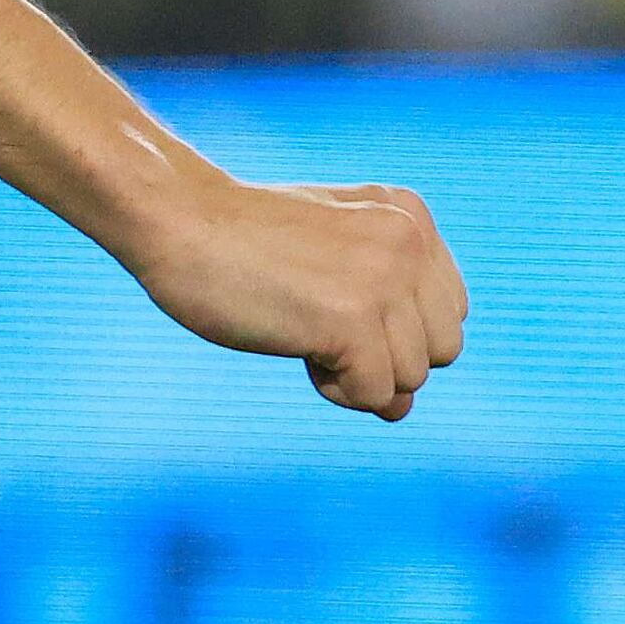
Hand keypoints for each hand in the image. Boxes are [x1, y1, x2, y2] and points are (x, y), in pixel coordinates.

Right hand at [119, 169, 469, 419]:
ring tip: (302, 330)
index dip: (394, 330)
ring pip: (412, 379)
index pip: (448, 312)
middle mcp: (409, 241)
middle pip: (442, 349)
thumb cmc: (239, 244)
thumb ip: (384, 312)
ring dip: (356, 376)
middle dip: (386, 357)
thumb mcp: (333, 254)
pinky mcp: (353, 319)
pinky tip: (296, 346)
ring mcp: (384, 278)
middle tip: (319, 324)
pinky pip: (376, 396)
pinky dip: (336, 390)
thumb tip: (404, 409)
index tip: (335, 304)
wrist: (176, 219)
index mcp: (409, 214)